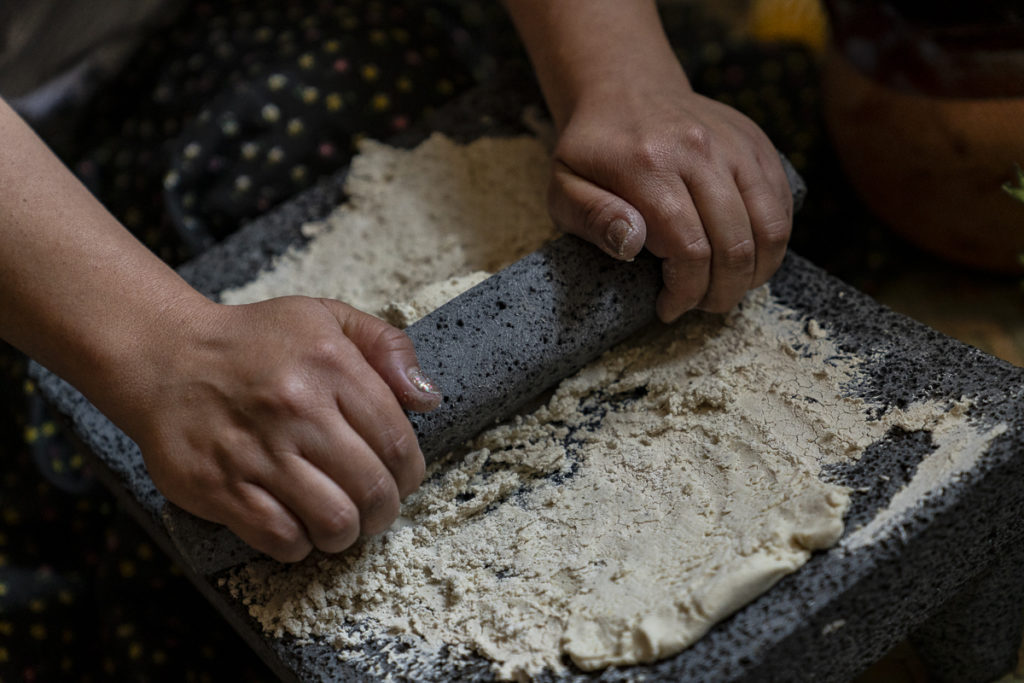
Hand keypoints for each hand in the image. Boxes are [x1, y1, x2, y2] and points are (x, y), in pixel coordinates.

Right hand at [110, 296, 440, 562]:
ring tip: (339, 522)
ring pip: (333, 522)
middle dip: (384, 511)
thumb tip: (428, 399)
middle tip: (374, 509)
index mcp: (331, 366)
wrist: (164, 356)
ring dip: (345, 533)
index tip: (401, 479)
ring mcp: (256, 451)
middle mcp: (297, 409)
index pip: (397, 441)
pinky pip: (281, 538)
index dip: (409, 473)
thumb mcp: (325, 318)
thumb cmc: (254, 341)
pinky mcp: (218, 486)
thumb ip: (386, 346)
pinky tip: (297, 526)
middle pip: (372, 489)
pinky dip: (300, 543)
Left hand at [546, 77, 792, 320]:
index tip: (669, 308)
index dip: (686, 291)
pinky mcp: (758, 143)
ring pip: (771, 227)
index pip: (690, 249)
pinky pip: (783, 204)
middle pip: (735, 245)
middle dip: (721, 292)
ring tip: (727, 287)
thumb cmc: (592, 150)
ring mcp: (736, 144)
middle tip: (701, 305)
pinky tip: (744, 257)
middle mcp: (700, 150)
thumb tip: (631, 244)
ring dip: (754, 273)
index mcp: (649, 165)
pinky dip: (772, 242)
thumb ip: (592, 217)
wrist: (625, 88)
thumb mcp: (564, 186)